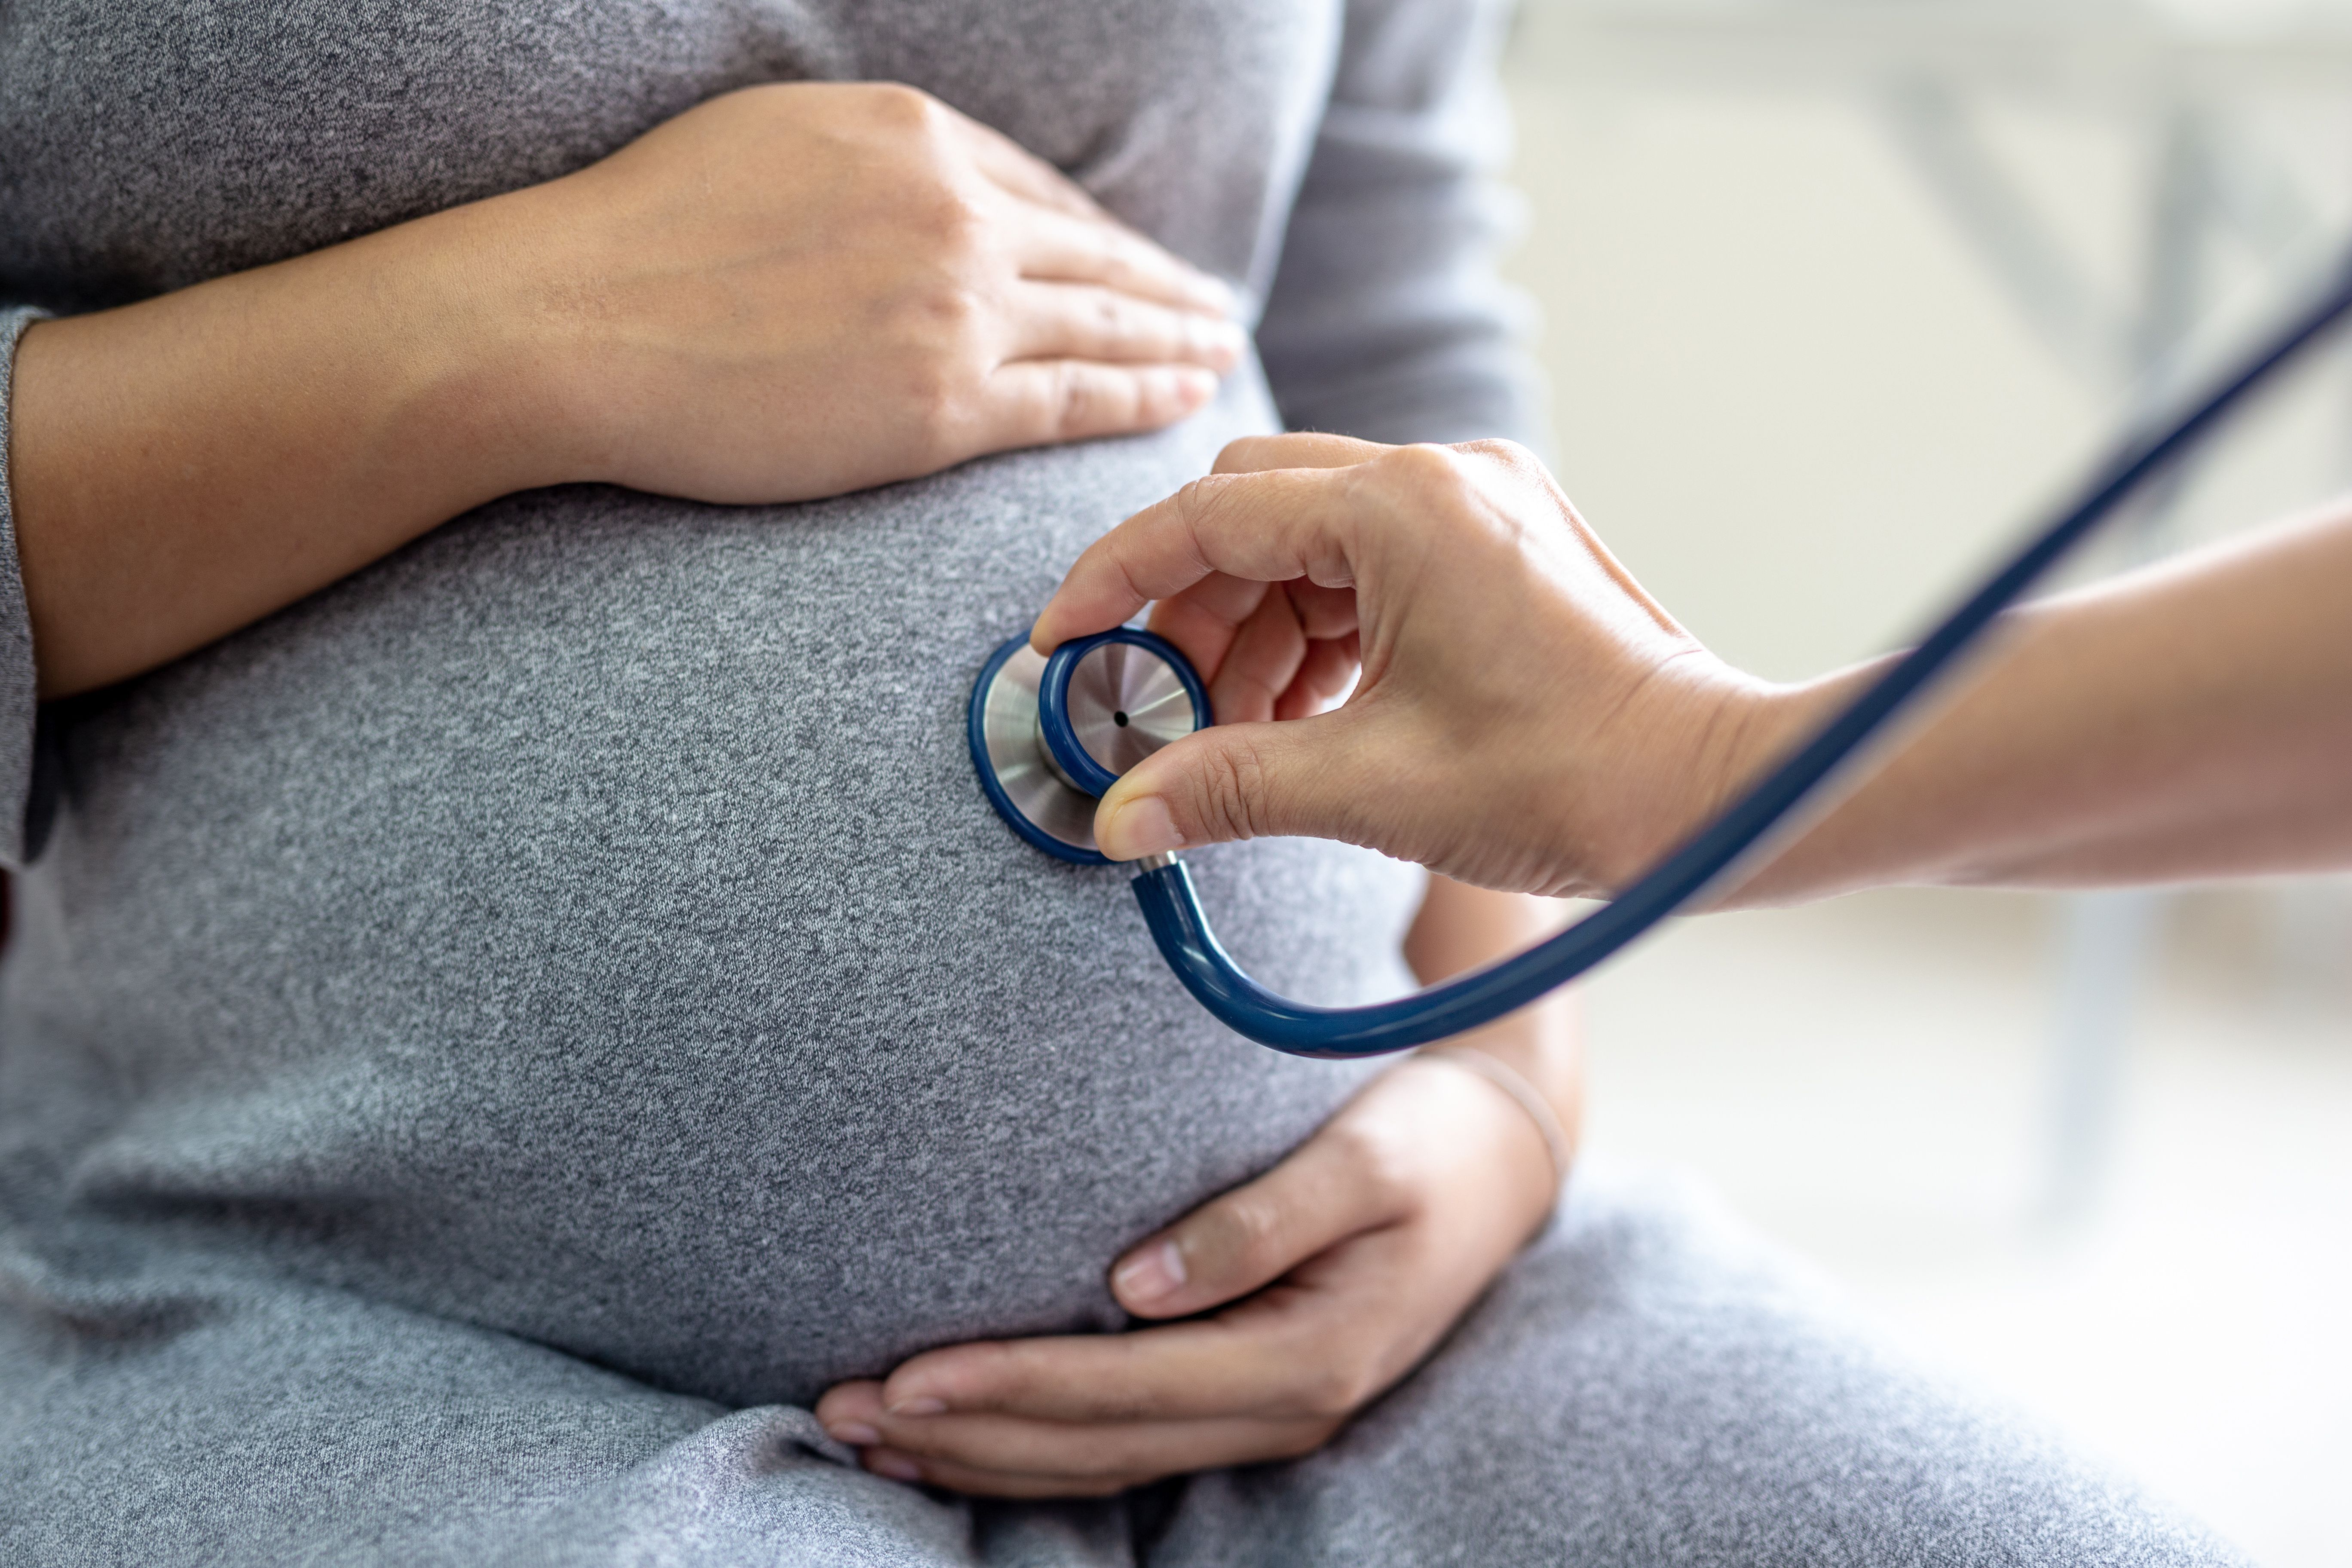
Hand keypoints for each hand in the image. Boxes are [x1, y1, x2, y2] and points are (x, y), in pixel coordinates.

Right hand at [500, 81, 1242, 502]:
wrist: (570, 318)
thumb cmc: (640, 232)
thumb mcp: (771, 137)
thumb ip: (868, 163)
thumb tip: (915, 192)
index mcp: (912, 136)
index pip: (1035, 190)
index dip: (1093, 231)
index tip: (1129, 258)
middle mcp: (954, 213)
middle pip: (1092, 253)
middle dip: (1161, 284)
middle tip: (1211, 308)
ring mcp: (954, 309)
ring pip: (1102, 325)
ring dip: (1172, 340)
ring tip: (1217, 353)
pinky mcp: (939, 406)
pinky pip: (1069, 402)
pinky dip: (1136, 398)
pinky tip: (1179, 398)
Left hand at [814, 1049, 1570, 1496]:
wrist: (1503, 1160)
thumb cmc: (1429, 1142)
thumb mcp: (1366, 1157)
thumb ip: (1263, 1218)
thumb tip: (1138, 1282)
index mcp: (1308, 1356)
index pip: (1125, 1391)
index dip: (1009, 1389)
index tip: (903, 1377)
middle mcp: (1283, 1408)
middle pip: (1094, 1445)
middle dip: (964, 1435)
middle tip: (838, 1408)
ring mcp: (1265, 1414)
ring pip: (1099, 1460)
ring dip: (981, 1453)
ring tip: (865, 1432)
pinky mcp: (1248, 1395)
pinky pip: (1124, 1442)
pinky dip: (1031, 1443)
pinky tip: (957, 1432)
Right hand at [1029, 434, 1799, 898]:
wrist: (1711, 793)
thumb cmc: (1571, 779)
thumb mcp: (1371, 786)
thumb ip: (1229, 787)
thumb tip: (1119, 818)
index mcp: (1403, 508)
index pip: (1207, 515)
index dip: (1116, 581)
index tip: (1062, 645)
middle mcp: (1440, 476)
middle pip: (1252, 515)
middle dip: (1190, 616)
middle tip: (1161, 716)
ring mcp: (1477, 502)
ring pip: (1308, 546)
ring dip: (1255, 637)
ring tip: (1244, 739)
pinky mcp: (1499, 542)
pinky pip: (1370, 568)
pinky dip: (1319, 637)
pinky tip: (1308, 718)